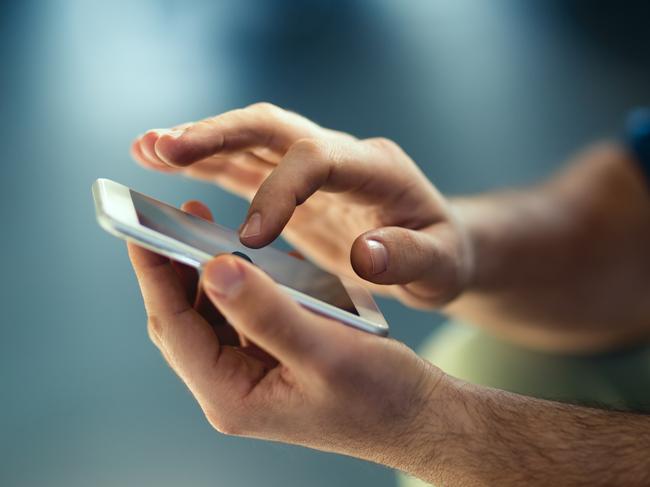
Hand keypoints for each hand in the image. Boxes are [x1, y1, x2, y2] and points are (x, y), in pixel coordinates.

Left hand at [127, 200, 442, 466]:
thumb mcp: (323, 350)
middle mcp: (232, 388)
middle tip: (179, 216)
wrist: (415, 415)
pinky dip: (239, 285)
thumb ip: (266, 312)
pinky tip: (250, 259)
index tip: (140, 227)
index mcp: (232, 396)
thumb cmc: (378, 394)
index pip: (174, 326)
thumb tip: (213, 268)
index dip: (154, 274)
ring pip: (209, 316)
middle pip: (183, 320)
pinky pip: (239, 317)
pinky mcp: (269, 362)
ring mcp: (249, 376)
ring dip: (206, 274)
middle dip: (174, 268)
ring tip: (207, 229)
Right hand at [130, 103, 472, 307]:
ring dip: (198, 143)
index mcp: (376, 169)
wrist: (436, 246)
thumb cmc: (442, 257)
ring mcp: (314, 167)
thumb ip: (409, 259)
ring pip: (250, 140)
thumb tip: (367, 254)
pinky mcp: (295, 186)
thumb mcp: (441, 266)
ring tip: (146, 148)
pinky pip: (244, 167)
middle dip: (218, 135)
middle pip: (273, 128)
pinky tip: (164, 163)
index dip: (279, 191)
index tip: (250, 238)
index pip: (318, 159)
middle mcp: (340, 155)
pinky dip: (205, 165)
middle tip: (164, 146)